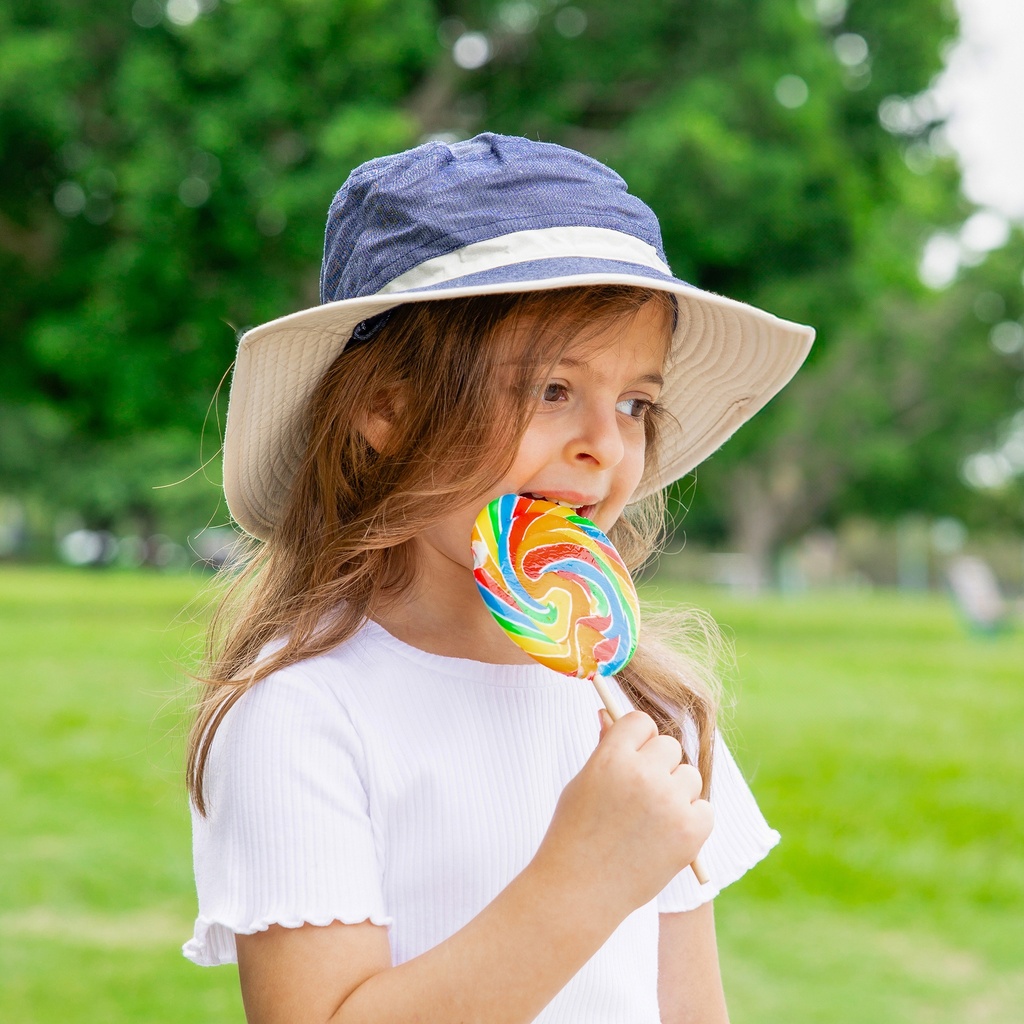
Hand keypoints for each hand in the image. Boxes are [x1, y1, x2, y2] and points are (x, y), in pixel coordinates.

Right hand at [533, 710, 713, 917]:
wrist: (579, 892)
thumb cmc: (575, 833)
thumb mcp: (584, 782)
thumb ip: (605, 748)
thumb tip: (608, 713)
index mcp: (612, 757)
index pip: (641, 722)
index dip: (638, 739)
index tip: (632, 757)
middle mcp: (643, 775)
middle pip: (670, 746)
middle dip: (658, 766)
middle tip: (640, 796)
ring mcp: (669, 803)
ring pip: (690, 776)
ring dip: (677, 792)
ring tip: (650, 819)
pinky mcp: (690, 831)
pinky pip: (705, 808)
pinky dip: (691, 820)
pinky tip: (665, 836)